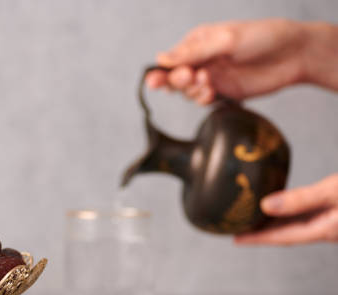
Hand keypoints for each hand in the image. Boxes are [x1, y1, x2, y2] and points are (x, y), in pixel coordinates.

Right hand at [145, 19, 337, 103]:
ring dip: (193, 91)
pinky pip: (202, 101)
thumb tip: (160, 59)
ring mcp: (211, 77)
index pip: (170, 60)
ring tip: (208, 85)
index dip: (162, 72)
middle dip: (178, 81)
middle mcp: (201, 60)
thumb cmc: (262, 38)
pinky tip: (212, 94)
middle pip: (174, 78)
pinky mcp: (222, 92)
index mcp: (197, 42)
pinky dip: (203, 100)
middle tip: (191, 78)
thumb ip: (193, 52)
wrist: (293, 55)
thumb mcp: (224, 40)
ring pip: (187, 92)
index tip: (157, 81)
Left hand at [235, 174, 337, 244]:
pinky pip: (303, 216)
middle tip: (236, 227)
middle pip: (285, 233)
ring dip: (272, 223)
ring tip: (251, 218)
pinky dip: (287, 213)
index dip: (256, 238)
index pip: (281, 237)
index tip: (236, 239)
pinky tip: (279, 207)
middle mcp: (324, 230)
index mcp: (322, 230)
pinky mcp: (333, 213)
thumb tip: (266, 205)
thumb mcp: (331, 192)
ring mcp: (329, 222)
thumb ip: (300, 199)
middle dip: (260, 232)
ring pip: (294, 224)